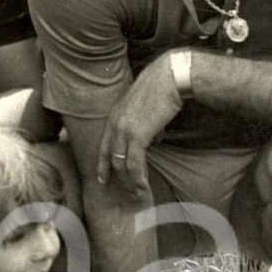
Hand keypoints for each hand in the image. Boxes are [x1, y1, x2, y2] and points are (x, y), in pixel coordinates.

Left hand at [97, 56, 182, 198]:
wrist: (169, 77)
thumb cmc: (163, 89)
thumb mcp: (149, 108)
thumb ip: (148, 126)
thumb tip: (155, 140)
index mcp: (115, 116)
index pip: (105, 145)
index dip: (103, 164)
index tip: (102, 179)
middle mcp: (116, 124)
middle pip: (111, 158)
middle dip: (117, 178)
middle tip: (126, 193)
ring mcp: (124, 130)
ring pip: (122, 164)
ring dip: (130, 182)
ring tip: (138, 194)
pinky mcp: (137, 135)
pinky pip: (134, 163)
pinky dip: (138, 178)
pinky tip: (143, 186)